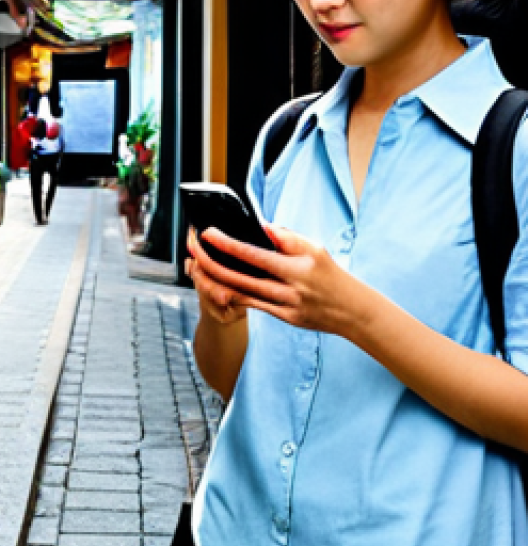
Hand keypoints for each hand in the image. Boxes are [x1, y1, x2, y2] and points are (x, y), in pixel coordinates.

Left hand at [190, 224, 367, 335]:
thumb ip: (287, 237)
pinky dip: (232, 295)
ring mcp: (284, 307)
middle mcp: (287, 289)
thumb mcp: (315, 248)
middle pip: (239, 277)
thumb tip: (261, 226)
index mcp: (295, 268)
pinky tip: (217, 285)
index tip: (208, 234)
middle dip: (211, 263)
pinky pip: (252, 305)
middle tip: (193, 250)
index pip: (253, 255)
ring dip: (215, 281)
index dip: (227, 244)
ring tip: (197, 267)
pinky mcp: (283, 318)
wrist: (352, 311)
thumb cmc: (331, 275)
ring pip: (241, 294)